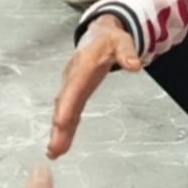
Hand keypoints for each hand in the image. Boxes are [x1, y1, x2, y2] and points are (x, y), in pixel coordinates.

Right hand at [47, 16, 140, 158]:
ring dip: (58, 132)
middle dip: (60, 125)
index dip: (67, 104)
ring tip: (54, 152)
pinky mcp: (74, 94)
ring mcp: (71, 87)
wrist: (98, 34)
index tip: (60, 122)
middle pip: (65, 103)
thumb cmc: (110, 40)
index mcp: (84, 65)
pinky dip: (63, 129)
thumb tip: (134, 65)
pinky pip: (68, 112)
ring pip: (64, 110)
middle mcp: (73, 78)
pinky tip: (59, 146)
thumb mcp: (122, 41)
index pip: (75, 86)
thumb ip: (127, 52)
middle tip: (55, 148)